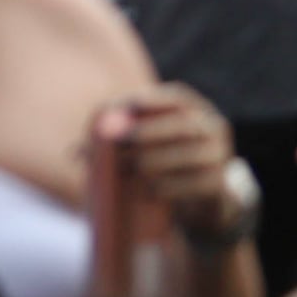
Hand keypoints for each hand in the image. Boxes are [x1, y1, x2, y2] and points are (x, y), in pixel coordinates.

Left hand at [111, 90, 247, 236]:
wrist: (204, 199)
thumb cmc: (164, 160)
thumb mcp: (145, 143)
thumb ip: (115, 139)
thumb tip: (75, 153)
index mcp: (194, 108)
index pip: (175, 97)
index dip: (148, 100)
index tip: (121, 107)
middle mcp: (213, 127)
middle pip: (182, 126)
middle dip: (146, 132)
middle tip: (116, 142)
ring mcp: (221, 156)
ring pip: (187, 156)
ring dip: (151, 162)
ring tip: (124, 170)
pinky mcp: (221, 185)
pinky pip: (195, 184)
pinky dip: (167, 187)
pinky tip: (148, 190)